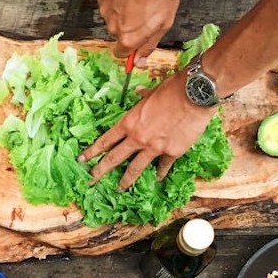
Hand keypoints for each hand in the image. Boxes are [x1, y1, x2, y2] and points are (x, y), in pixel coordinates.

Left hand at [78, 73, 213, 189]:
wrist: (195, 94)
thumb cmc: (172, 88)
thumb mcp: (152, 91)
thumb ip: (143, 97)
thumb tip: (138, 93)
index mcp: (130, 122)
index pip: (106, 140)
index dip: (92, 151)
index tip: (82, 160)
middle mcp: (138, 138)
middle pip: (114, 158)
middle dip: (100, 170)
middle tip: (91, 180)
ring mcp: (154, 147)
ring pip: (135, 168)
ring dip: (126, 180)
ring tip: (120, 188)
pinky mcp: (172, 152)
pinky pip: (163, 166)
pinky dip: (160, 172)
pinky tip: (157, 178)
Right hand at [95, 0, 179, 60]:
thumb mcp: (164, 22)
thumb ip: (149, 44)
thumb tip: (140, 60)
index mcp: (128, 38)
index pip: (122, 54)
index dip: (131, 48)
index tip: (137, 42)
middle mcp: (113, 27)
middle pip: (119, 34)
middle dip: (130, 26)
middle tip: (145, 12)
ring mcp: (105, 10)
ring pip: (114, 17)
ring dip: (125, 10)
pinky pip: (109, 1)